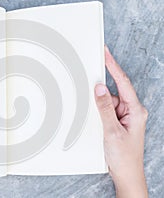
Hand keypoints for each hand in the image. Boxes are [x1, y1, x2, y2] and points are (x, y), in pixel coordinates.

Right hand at [94, 46, 147, 197]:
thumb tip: (99, 89)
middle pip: (113, 91)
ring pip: (107, 101)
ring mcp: (124, 116)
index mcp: (135, 110)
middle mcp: (131, 111)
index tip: (106, 53)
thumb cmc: (124, 157)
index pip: (123, 83)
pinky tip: (95, 119)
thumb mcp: (112, 131)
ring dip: (99, 105)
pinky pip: (106, 110)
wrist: (126, 175)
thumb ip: (105, 108)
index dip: (113, 66)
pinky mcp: (117, 122)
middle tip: (91, 77)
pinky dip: (98, 111)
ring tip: (97, 119)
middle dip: (101, 90)